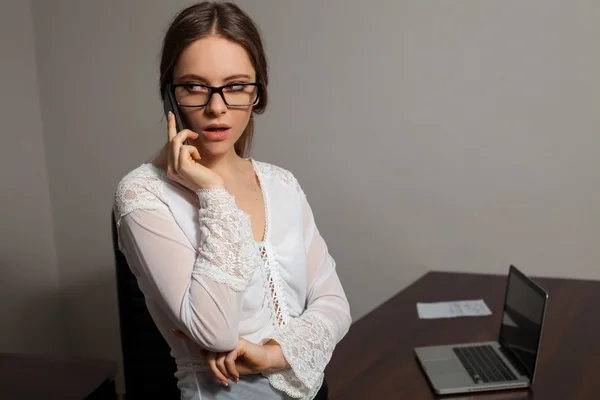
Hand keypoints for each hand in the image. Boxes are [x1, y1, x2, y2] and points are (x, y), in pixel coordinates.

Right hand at [166, 112, 223, 190]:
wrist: (213, 191)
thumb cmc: (208, 178)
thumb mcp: (196, 164)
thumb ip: (189, 155)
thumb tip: (188, 141)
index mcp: (173, 168)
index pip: (169, 147)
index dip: (170, 131)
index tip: (170, 117)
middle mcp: (171, 169)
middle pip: (170, 141)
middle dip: (172, 126)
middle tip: (172, 114)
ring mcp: (175, 168)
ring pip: (176, 141)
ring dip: (187, 136)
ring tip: (196, 138)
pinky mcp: (182, 166)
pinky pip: (186, 148)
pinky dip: (194, 149)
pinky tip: (199, 158)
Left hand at [173, 330, 288, 385]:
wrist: (263, 361)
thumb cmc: (245, 363)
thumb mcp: (227, 364)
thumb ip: (215, 358)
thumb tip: (202, 352)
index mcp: (219, 342)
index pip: (201, 337)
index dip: (187, 334)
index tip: (174, 330)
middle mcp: (223, 338)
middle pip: (207, 355)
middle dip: (213, 372)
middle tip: (223, 382)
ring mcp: (230, 340)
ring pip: (216, 359)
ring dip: (222, 374)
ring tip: (229, 381)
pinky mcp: (237, 344)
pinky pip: (226, 360)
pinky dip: (230, 371)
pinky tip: (236, 376)